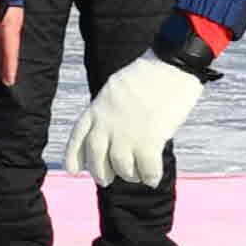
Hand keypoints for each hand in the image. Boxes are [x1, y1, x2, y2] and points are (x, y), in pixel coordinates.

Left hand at [0, 0, 22, 86]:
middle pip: (10, 45)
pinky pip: (0, 27)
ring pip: (5, 36)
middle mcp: (12, 15)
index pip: (11, 49)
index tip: (9, 81)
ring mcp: (9, 8)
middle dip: (7, 63)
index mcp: (11, 18)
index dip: (10, 67)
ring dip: (1, 51)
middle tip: (5, 79)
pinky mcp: (3, 0)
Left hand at [69, 58, 203, 184]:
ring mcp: (127, 134)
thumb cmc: (150, 74)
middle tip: (107, 180)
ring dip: (129, 175)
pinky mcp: (149, 140)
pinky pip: (146, 169)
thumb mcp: (116, 89)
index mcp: (98, 107)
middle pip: (96, 158)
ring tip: (137, 174)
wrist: (171, 65)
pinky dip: (149, 176)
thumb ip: (110, 110)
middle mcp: (107, 123)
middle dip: (100, 173)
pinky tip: (152, 177)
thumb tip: (112, 134)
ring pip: (121, 167)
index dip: (74, 157)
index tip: (74, 171)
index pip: (78, 137)